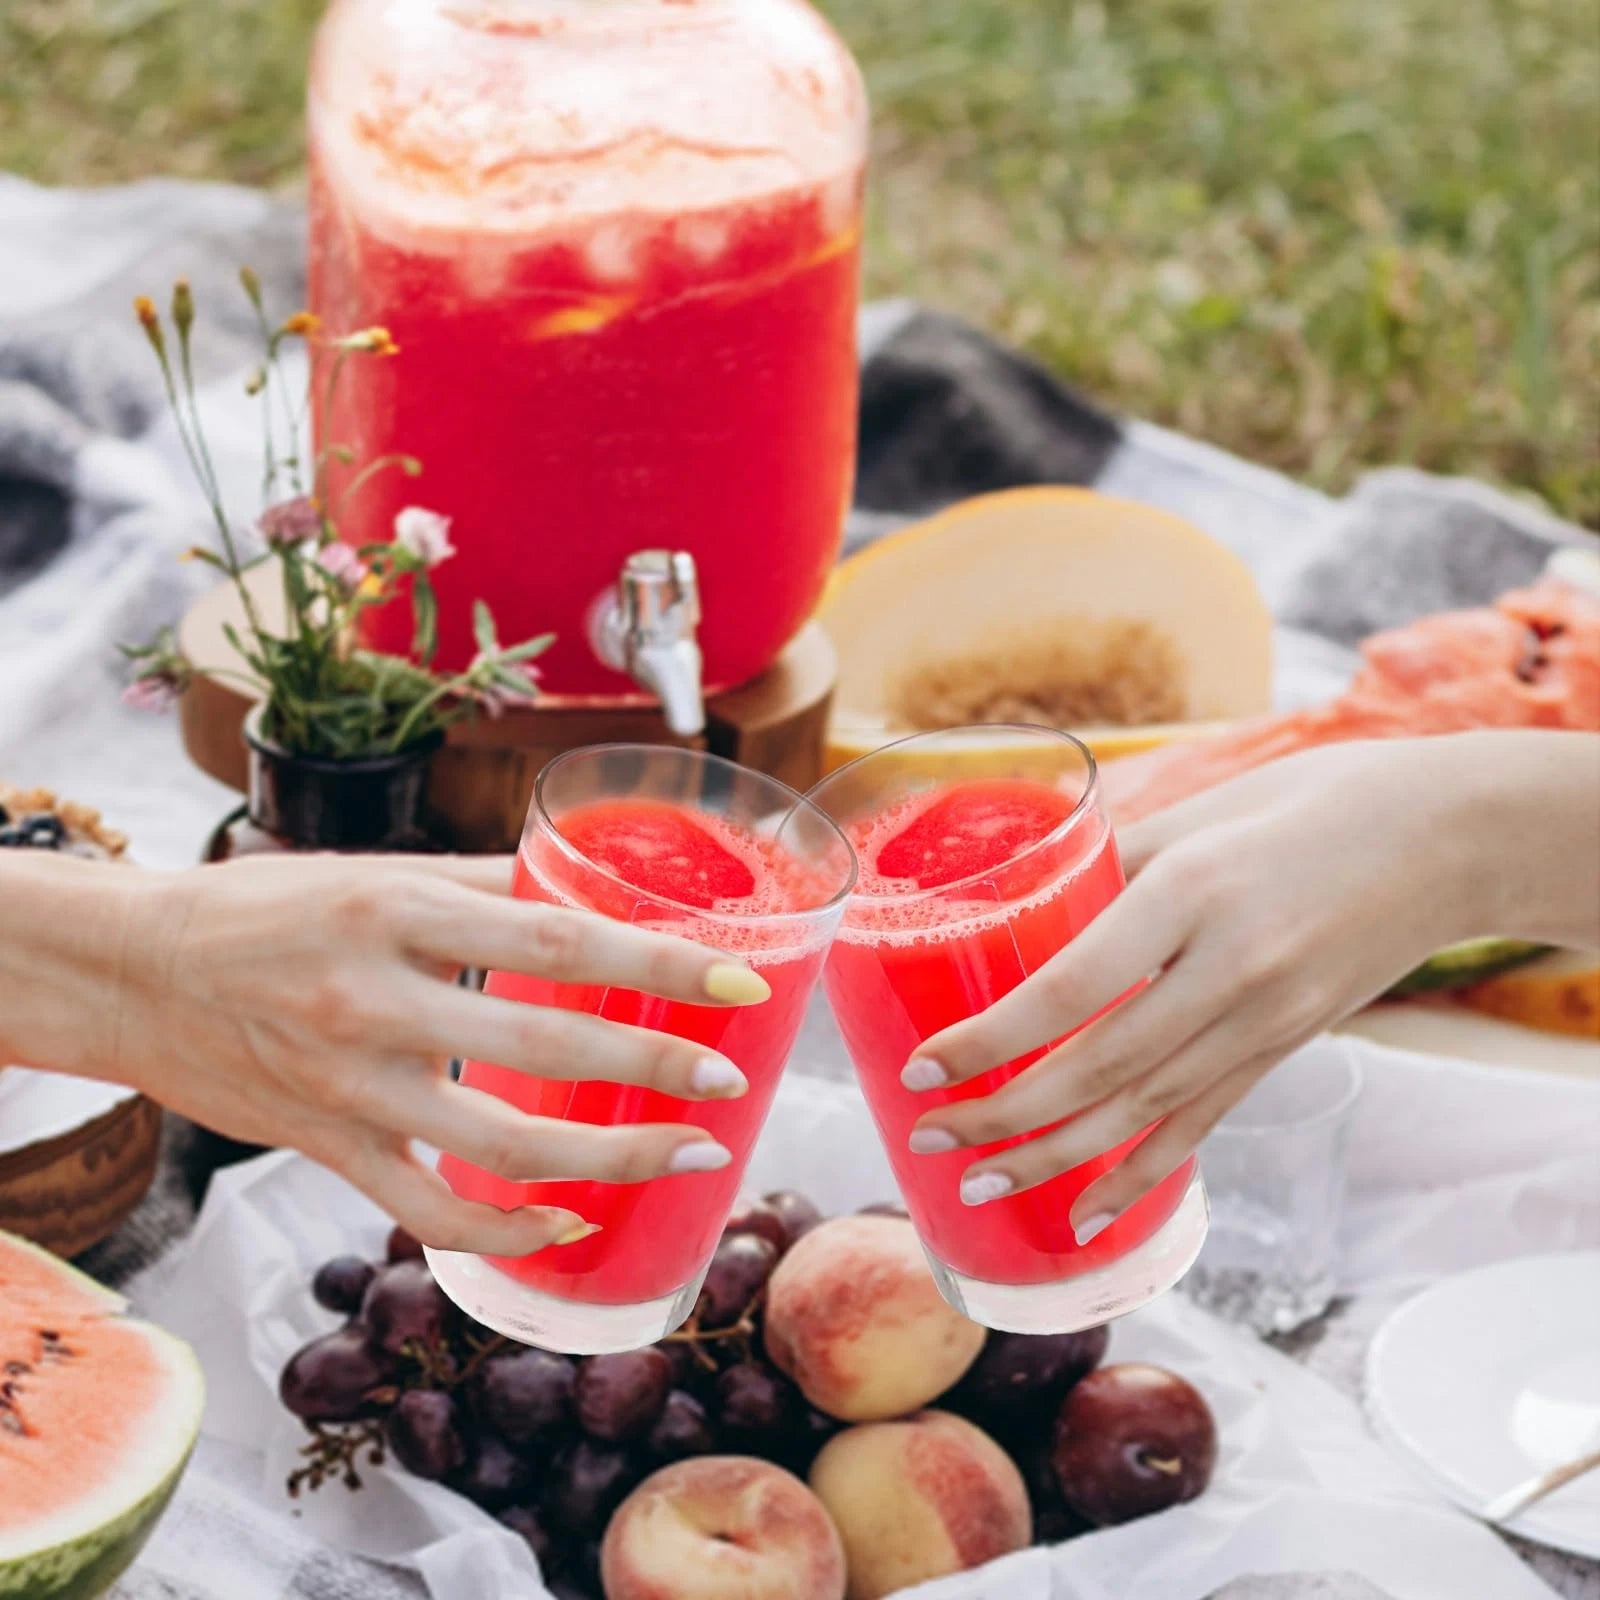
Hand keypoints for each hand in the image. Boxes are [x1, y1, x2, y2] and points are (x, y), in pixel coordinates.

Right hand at [107, 854, 770, 1254]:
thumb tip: (588, 889)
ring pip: (501, 1146)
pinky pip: (429, 1210)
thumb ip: (482, 886)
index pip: (557, 939)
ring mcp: (351, 1087)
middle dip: (655, 1067)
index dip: (657, 963)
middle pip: (545, 1044)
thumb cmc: (266, 911)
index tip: (736, 978)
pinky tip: (568, 1221)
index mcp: (401, 911)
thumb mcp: (377, 875)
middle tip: (729, 1077)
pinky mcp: (327, 1148)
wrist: (137, 973)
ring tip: (685, 1153)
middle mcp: (377, 1000)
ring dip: (608, 1158)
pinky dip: (506, 1230)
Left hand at [900, 738, 1509, 1241]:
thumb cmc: (1317, 800)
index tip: (924, 1063)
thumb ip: (1114, 857)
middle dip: (1002, 1112)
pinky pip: (1200, 1124)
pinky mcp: (1284, 1049)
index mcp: (1193, 892)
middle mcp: (1227, 970)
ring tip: (978, 1179)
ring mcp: (1263, 1021)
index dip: (992, 1038)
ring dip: (1052, 1155)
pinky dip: (1139, 1175)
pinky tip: (1084, 1211)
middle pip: (1097, 1066)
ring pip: (1142, 1110)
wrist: (1452, 841)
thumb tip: (1026, 892)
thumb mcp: (1204, 810)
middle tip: (928, 1136)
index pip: (1072, 988)